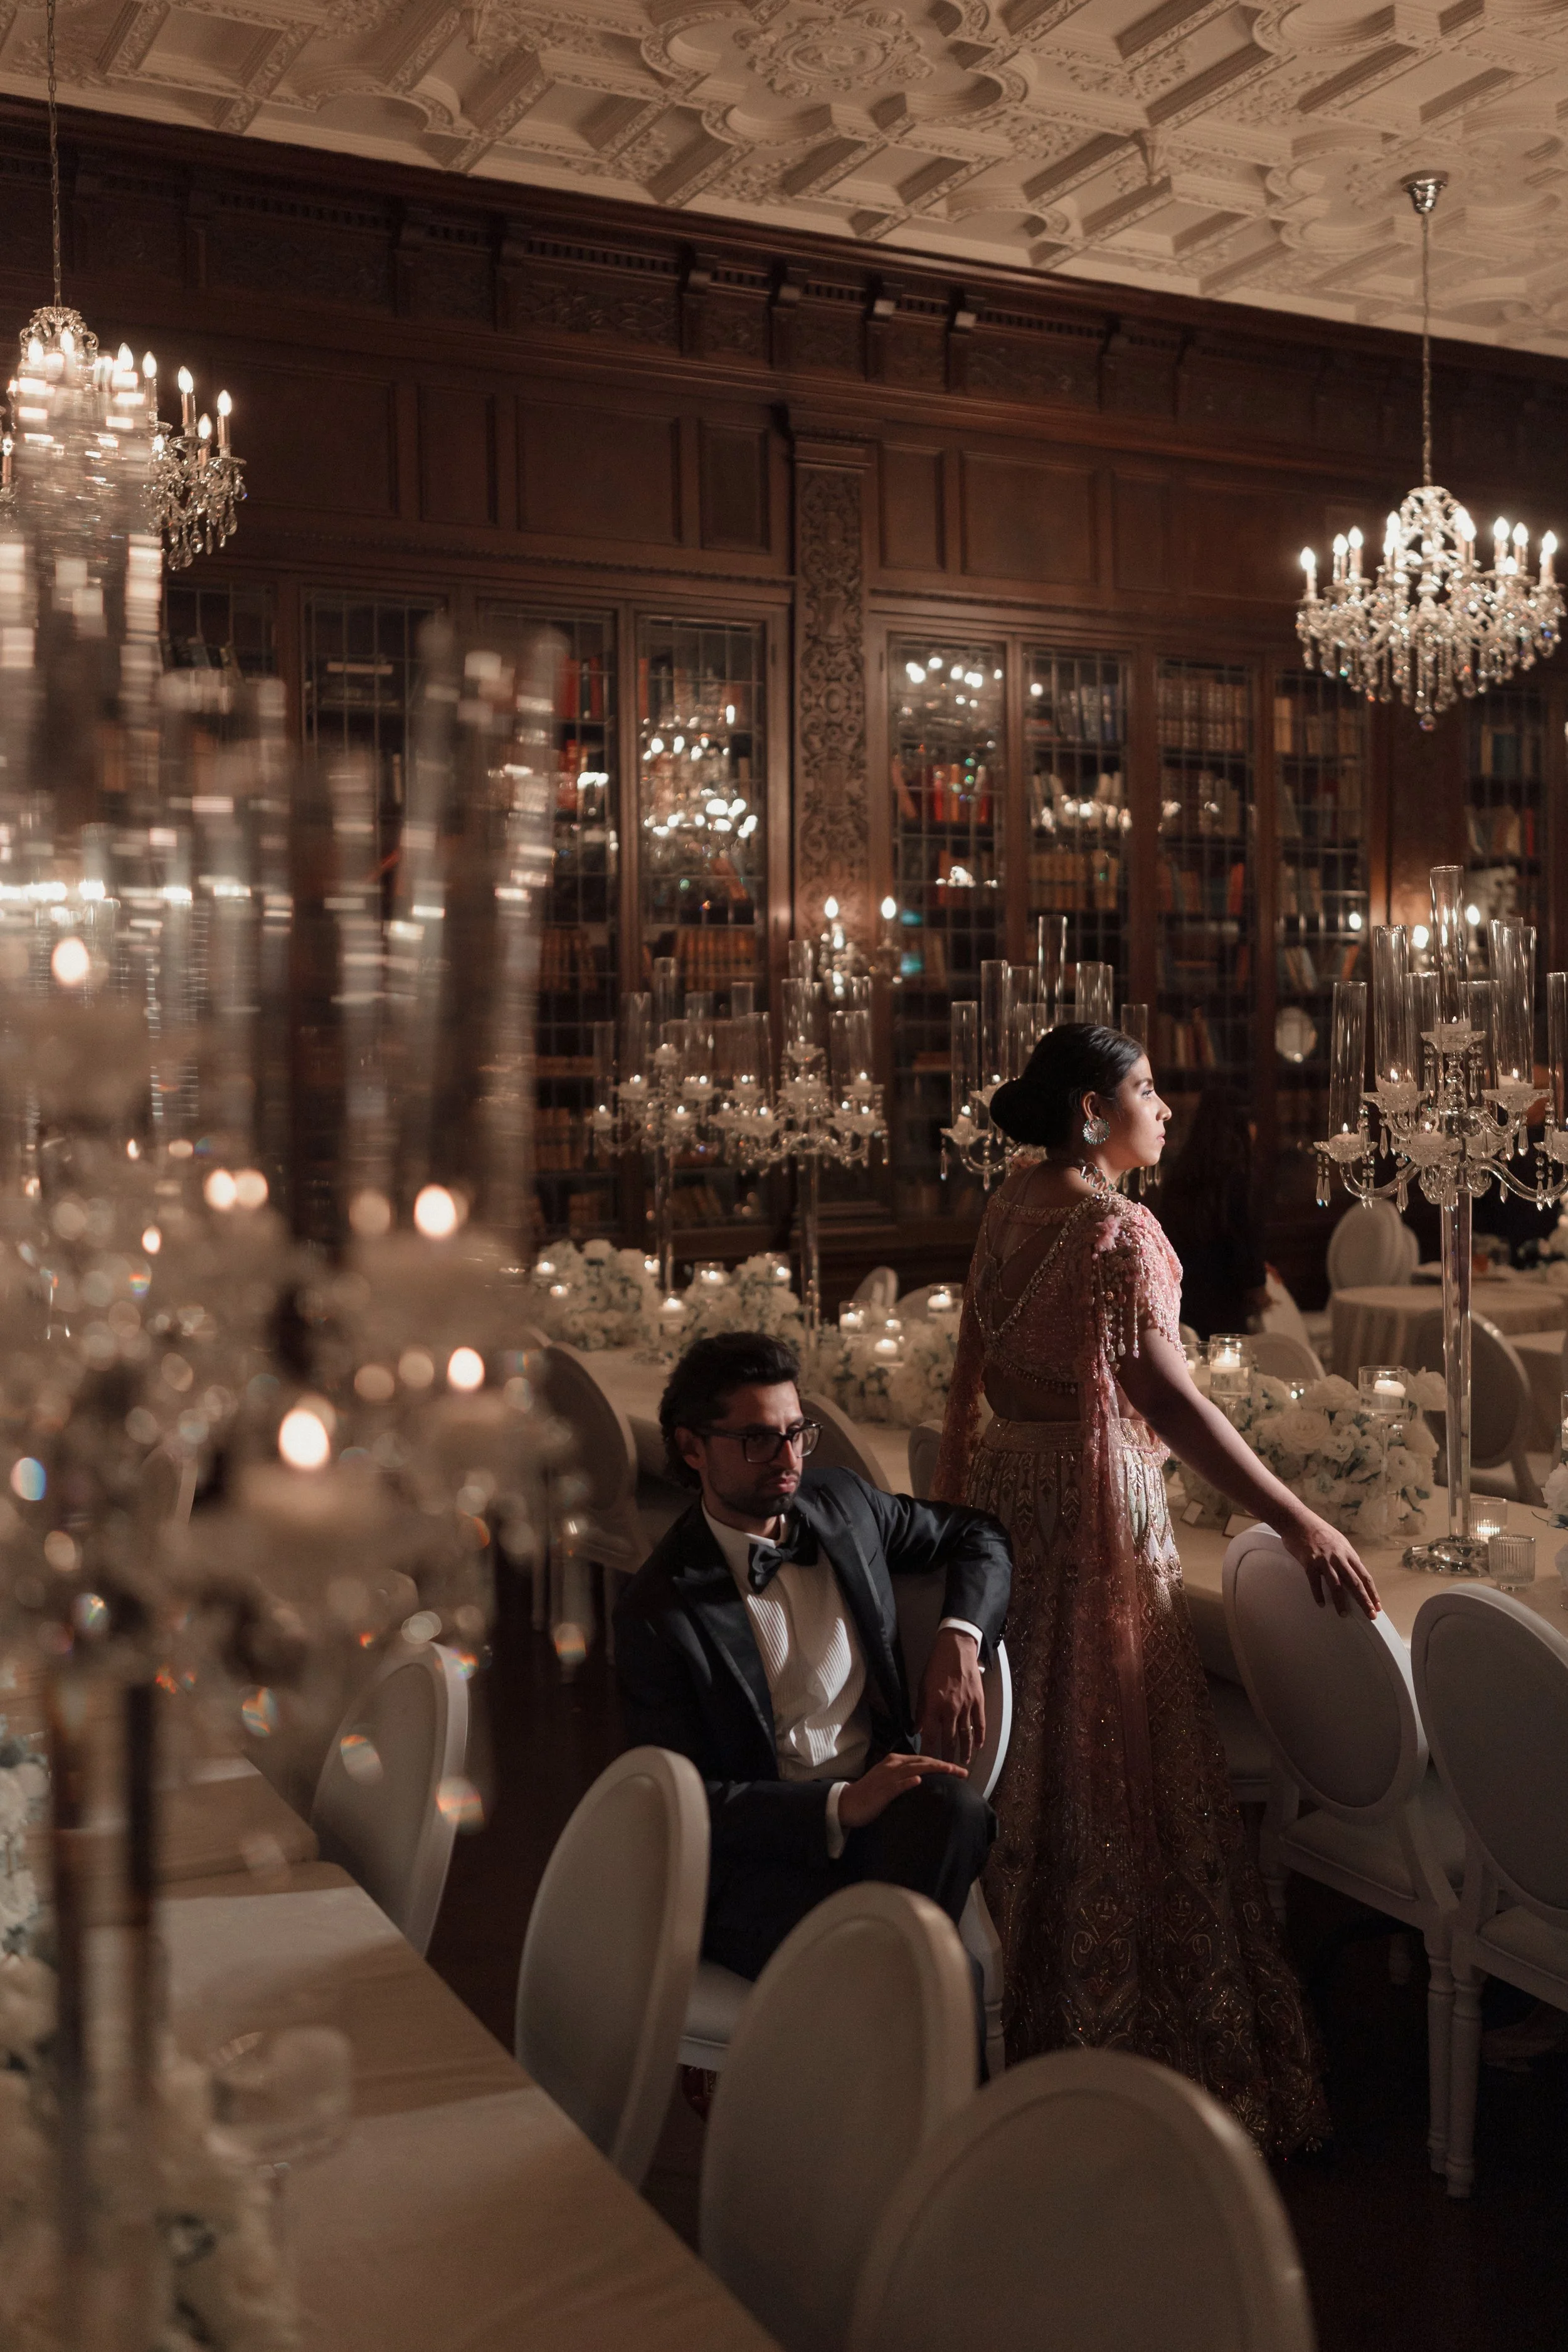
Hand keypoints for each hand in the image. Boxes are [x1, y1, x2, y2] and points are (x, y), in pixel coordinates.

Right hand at [838, 1750, 968, 1832]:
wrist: (847, 1803)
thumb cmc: (870, 1793)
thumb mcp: (889, 1780)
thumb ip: (905, 1777)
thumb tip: (924, 1779)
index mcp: (895, 1761)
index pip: (923, 1759)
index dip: (941, 1763)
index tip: (958, 1770)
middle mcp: (892, 1765)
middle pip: (923, 1762)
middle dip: (944, 1765)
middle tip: (962, 1772)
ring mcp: (887, 1777)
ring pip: (914, 1769)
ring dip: (933, 1769)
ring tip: (950, 1771)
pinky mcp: (881, 1791)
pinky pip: (896, 1785)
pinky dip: (908, 1782)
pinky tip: (919, 1781)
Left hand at [915, 1628, 984, 1766]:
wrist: (956, 1650)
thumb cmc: (936, 1667)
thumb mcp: (922, 1688)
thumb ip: (921, 1711)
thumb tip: (917, 1729)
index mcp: (934, 1706)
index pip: (930, 1735)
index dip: (929, 1751)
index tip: (927, 1763)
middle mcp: (950, 1709)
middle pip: (949, 1739)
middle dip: (947, 1755)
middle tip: (946, 1768)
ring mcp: (966, 1706)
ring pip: (966, 1734)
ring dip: (964, 1750)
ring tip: (962, 1762)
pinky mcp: (978, 1701)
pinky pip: (980, 1723)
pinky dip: (979, 1736)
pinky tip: (978, 1746)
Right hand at [1279, 1509, 1380, 1618]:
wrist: (1298, 1520)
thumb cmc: (1318, 1529)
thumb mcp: (1338, 1541)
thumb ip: (1346, 1556)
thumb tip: (1352, 1570)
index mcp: (1348, 1553)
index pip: (1364, 1576)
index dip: (1372, 1591)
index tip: (1377, 1605)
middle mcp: (1339, 1558)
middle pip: (1355, 1583)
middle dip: (1364, 1600)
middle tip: (1370, 1615)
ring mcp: (1324, 1560)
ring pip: (1336, 1585)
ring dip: (1341, 1601)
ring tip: (1344, 1614)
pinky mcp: (1309, 1562)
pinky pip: (1315, 1582)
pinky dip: (1318, 1594)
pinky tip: (1321, 1604)